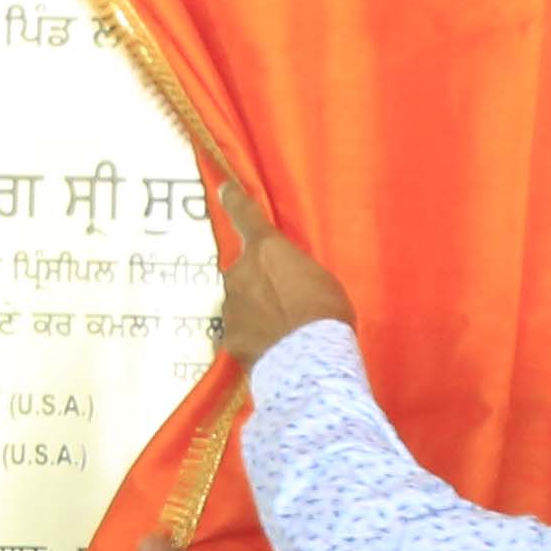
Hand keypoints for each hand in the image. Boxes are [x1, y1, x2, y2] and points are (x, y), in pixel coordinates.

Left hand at [211, 184, 355, 363]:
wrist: (309, 360)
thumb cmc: (326, 314)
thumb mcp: (320, 279)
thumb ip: (295, 271)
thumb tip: (287, 281)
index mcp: (267, 250)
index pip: (245, 216)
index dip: (234, 200)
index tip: (223, 189)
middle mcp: (240, 272)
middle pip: (245, 272)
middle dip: (259, 283)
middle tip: (285, 304)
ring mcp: (230, 306)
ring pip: (240, 304)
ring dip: (256, 313)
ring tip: (284, 335)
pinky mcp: (228, 338)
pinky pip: (240, 333)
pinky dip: (253, 339)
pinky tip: (273, 352)